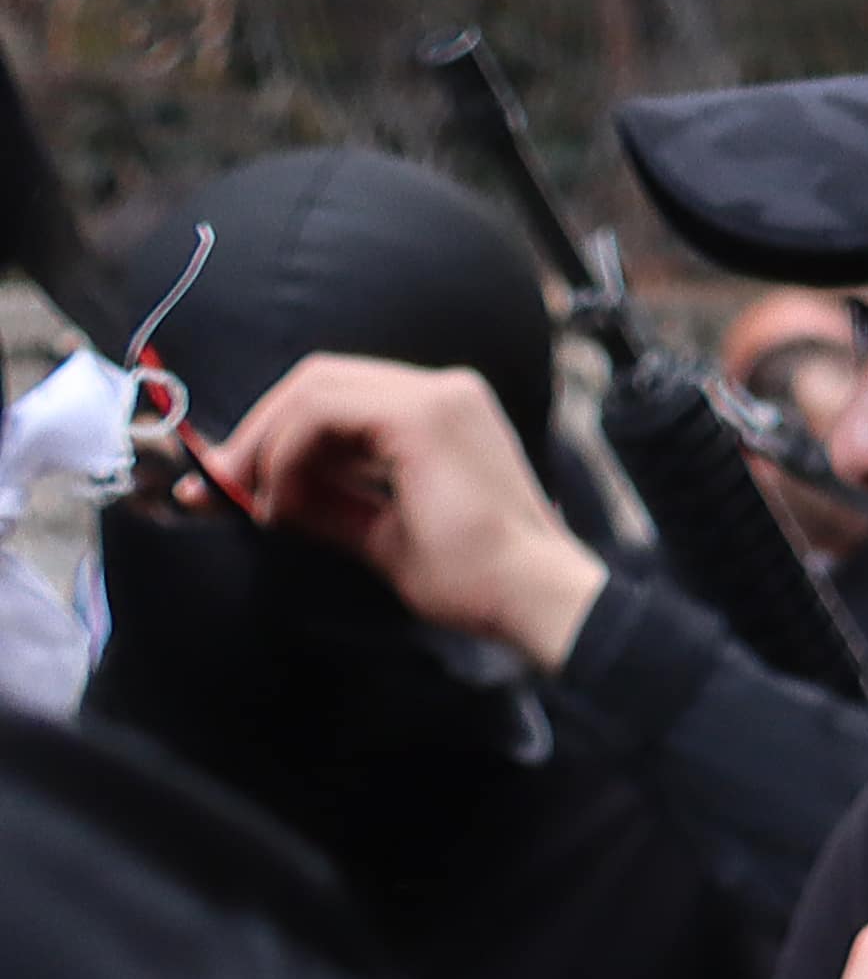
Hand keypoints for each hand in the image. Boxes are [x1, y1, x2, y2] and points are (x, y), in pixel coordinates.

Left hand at [206, 352, 607, 668]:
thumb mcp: (383, 533)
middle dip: (260, 430)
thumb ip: (326, 504)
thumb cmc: (478, 578)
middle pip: (318, 380)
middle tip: (224, 483)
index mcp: (443, 413)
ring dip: (266, 442)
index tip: (236, 480)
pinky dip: (286, 451)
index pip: (338, 398)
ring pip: (313, 388)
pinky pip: (322, 413)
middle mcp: (442, 391)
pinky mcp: (419, 416)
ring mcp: (435, 396)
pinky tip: (282, 498)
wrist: (534, 598)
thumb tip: (263, 495)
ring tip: (253, 500)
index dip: (276, 432)